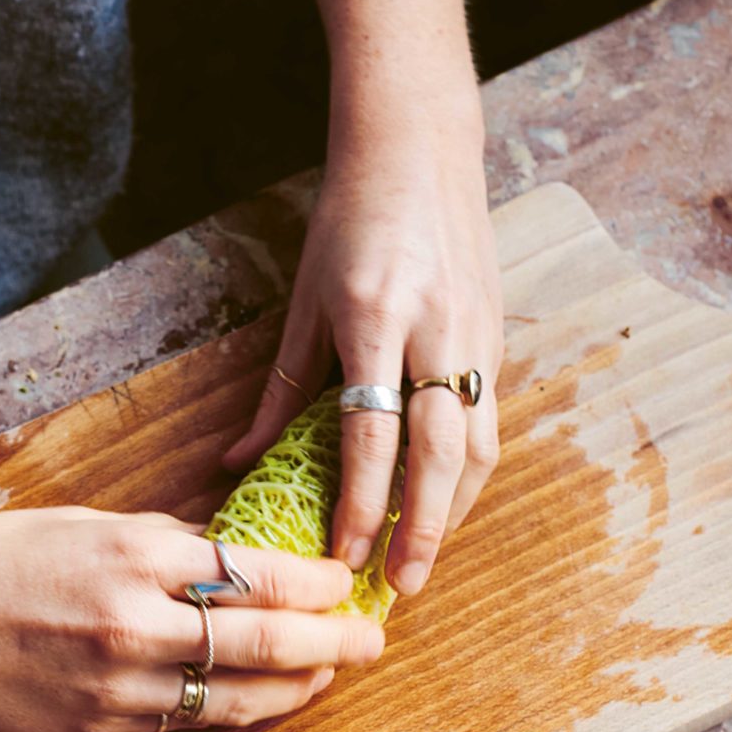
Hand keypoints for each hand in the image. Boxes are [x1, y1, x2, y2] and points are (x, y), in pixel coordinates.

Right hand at [0, 507, 381, 731]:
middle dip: (331, 642)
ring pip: (232, 697)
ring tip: (329, 677)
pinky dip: (232, 712)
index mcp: (133, 557)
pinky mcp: (96, 725)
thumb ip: (162, 542)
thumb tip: (228, 556)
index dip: (314, 581)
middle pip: (263, 641)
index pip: (253, 572)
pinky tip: (262, 702)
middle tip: (372, 639)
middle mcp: (134, 625)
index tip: (343, 578)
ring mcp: (116, 684)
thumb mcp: (85, 524)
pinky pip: (184, 722)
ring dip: (294, 689)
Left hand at [224, 116, 502, 598]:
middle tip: (400, 586)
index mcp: (377, 316)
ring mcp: (476, 333)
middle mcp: (437, 328)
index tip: (344, 556)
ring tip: (423, 562)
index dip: (360, 503)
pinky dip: (468, 475)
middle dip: (420, 527)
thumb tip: (233, 466)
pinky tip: (442, 509)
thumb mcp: (302, 303)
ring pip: (479, 444)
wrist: (419, 145)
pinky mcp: (497, 337)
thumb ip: (277, 390)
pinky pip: (488, 422)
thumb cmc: (349, 223)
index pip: (371, 432)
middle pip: (438, 451)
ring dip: (452, 511)